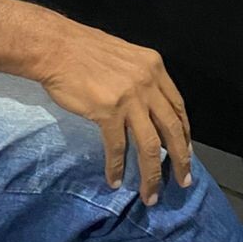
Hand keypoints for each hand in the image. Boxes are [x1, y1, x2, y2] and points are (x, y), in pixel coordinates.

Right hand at [36, 22, 191, 203]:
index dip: (184, 132)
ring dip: (152, 174)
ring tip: (150, 194)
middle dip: (180, 159)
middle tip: (183, 181)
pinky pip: (117, 147)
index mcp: (154, 67)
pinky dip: (116, 167)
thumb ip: (141, 80)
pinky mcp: (108, 111)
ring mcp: (130, 98)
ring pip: (150, 145)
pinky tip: (114, 180)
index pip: (178, 106)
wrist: (56, 47)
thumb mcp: (126, 58)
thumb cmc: (85, 50)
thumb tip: (148, 110)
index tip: (186, 151)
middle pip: (172, 129)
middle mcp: (148, 82)